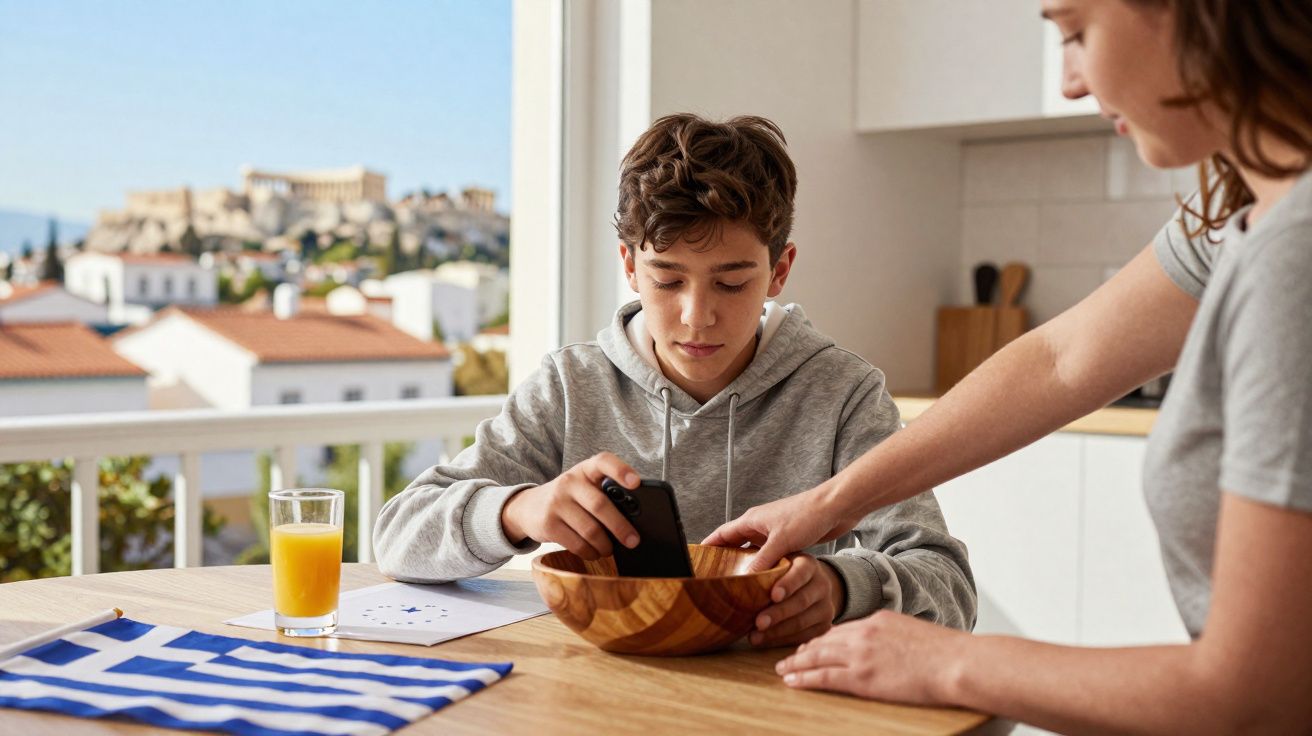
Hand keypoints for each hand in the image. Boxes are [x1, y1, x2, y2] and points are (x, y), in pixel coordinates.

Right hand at [501, 452, 641, 559]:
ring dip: (605, 545)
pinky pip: (576, 544)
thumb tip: (634, 520)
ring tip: (610, 550)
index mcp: (585, 470)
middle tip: (633, 541)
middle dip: (620, 527)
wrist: (528, 507)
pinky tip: (594, 553)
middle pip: (600, 505)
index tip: (636, 483)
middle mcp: (569, 482)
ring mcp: (557, 503)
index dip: (620, 470)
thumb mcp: (584, 487)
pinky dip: (590, 552)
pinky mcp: (548, 524)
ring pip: (590, 530)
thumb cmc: (569, 498)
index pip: (603, 461)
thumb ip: (605, 494)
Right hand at [703, 483, 861, 571]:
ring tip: (739, 585)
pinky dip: (765, 567)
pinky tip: (765, 581)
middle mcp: (760, 526)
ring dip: (747, 566)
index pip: (722, 534)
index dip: (708, 545)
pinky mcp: (788, 539)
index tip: (696, 559)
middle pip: (735, 544)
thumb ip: (763, 560)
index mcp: (752, 520)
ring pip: (753, 552)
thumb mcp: (781, 541)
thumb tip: (746, 579)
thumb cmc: (807, 515)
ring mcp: (774, 533)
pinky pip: (769, 556)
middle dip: (725, 560)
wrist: (835, 507)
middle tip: (717, 579)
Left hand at [749, 555, 843, 647]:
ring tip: (754, 636)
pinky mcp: (824, 626)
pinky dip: (781, 640)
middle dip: (778, 613)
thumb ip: (762, 562)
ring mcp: (825, 607)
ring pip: (801, 622)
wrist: (810, 586)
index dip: (788, 584)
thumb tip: (742, 571)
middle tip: (758, 622)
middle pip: (801, 601)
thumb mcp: (775, 560)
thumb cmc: (783, 572)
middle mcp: (822, 585)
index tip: (773, 595)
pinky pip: (802, 636)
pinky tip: (764, 641)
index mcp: (808, 564)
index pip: (800, 573)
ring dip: (776, 632)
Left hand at [775, 610, 967, 704]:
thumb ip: (894, 636)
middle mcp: (864, 632)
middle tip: (787, 657)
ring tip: (782, 670)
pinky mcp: (862, 676)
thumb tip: (889, 647)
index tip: (811, 646)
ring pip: (817, 656)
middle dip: (803, 649)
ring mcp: (861, 654)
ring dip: (796, 663)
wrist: (956, 662)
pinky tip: (792, 681)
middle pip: (824, 640)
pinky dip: (804, 678)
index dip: (823, 640)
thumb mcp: (914, 633)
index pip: (842, 630)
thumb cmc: (946, 653)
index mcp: (878, 620)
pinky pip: (824, 676)